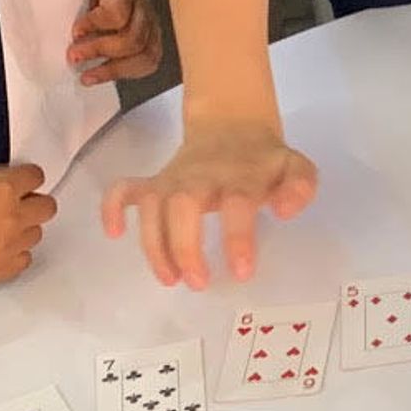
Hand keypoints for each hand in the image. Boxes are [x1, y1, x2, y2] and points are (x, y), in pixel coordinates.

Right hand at [0, 163, 55, 283]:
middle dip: (30, 204)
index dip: (23, 180)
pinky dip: (12, 254)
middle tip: (8, 206)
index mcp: (3, 187)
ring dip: (21, 229)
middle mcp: (12, 216)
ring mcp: (7, 246)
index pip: (37, 177)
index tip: (15, 184)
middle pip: (46, 207)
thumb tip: (10, 186)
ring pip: (35, 234)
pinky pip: (23, 260)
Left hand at [67, 0, 162, 85]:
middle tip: (73, 56)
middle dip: (100, 51)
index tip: (74, 32)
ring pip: (146, 56)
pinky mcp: (152, 42)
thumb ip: (63, 4)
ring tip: (87, 77)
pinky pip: (147, 64)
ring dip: (113, 70)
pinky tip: (101, 75)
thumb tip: (49, 30)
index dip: (95, 24)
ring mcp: (151, 26)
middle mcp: (142, 7)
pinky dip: (124, 74)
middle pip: (134, 39)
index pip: (118, 12)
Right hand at [101, 119, 317, 289]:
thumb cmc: (265, 162)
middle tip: (197, 282)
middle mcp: (201, 177)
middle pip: (182, 206)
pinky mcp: (153, 181)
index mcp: (240, 177)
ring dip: (153, 244)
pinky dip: (111, 209)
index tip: (240, 272)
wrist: (234, 127)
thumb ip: (299, 187)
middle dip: (184, 247)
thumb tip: (285, 212)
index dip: (237, 238)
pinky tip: (114, 234)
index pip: (236, 203)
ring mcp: (173, 178)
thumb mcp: (295, 168)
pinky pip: (123, 189)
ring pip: (150, 205)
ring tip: (169, 278)